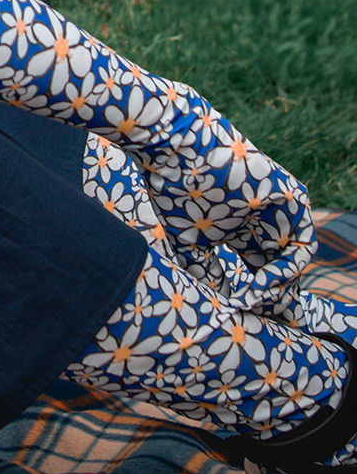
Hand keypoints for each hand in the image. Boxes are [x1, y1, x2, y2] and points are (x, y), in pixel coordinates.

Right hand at [128, 85, 315, 302]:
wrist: (175, 147)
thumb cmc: (172, 190)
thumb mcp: (189, 243)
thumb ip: (207, 274)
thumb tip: (219, 310)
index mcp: (241, 227)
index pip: (259, 269)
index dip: (253, 298)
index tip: (242, 322)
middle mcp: (264, 220)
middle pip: (280, 269)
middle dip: (273, 301)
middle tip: (261, 326)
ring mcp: (280, 209)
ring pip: (292, 261)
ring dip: (277, 290)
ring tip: (253, 305)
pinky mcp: (292, 199)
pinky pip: (301, 245)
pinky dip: (285, 271)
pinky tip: (260, 285)